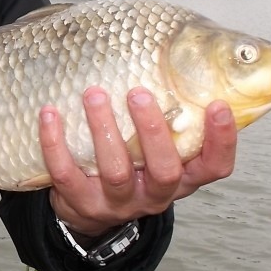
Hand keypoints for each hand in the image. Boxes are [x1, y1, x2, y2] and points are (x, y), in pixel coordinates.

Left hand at [43, 86, 236, 239]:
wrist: (89, 211)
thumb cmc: (131, 165)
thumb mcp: (155, 151)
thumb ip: (168, 120)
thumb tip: (174, 60)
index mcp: (181, 179)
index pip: (214, 167)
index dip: (221, 141)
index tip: (218, 105)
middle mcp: (155, 195)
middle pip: (164, 170)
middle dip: (152, 131)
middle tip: (138, 93)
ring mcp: (118, 202)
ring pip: (115, 171)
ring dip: (104, 129)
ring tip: (94, 94)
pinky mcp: (81, 202)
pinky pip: (66, 174)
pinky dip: (55, 142)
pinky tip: (50, 114)